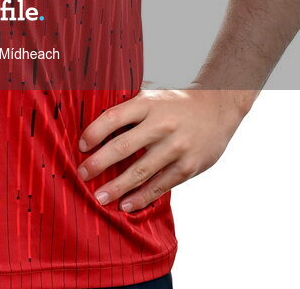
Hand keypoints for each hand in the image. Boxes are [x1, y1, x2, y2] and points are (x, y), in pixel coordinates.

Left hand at [77, 87, 246, 211]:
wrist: (218, 106)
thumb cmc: (177, 102)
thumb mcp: (153, 94)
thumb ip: (130, 107)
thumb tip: (96, 120)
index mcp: (148, 103)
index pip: (113, 117)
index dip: (94, 132)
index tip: (81, 146)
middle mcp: (161, 124)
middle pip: (122, 146)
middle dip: (99, 163)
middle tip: (82, 175)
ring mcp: (176, 147)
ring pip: (140, 171)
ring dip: (117, 187)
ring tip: (100, 198)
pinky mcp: (188, 166)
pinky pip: (160, 185)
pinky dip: (141, 197)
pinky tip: (126, 205)